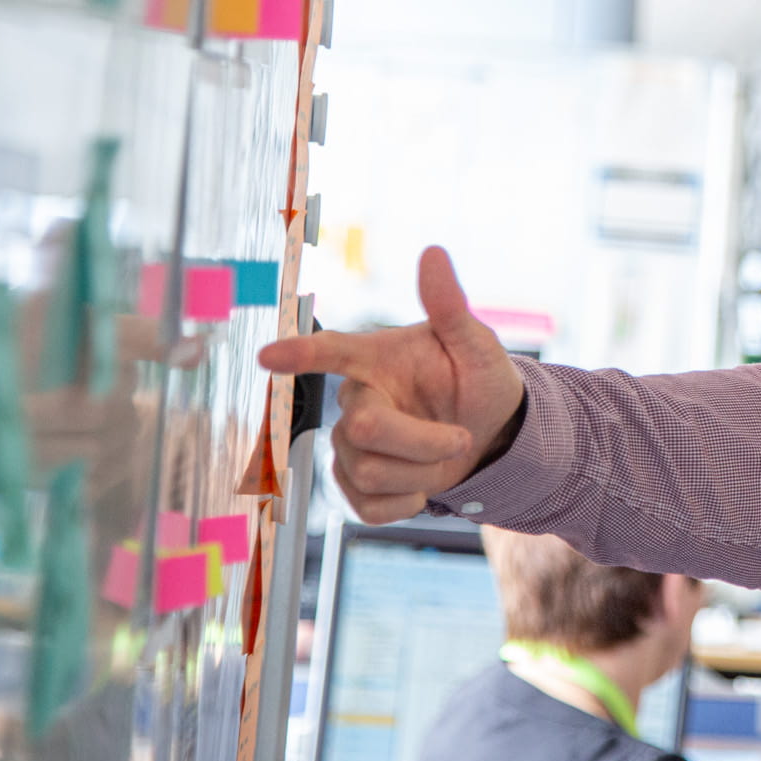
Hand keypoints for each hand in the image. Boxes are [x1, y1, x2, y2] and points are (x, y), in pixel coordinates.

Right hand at [258, 246, 524, 521]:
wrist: (492, 435)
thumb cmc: (479, 380)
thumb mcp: (476, 344)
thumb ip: (450, 305)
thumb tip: (433, 253)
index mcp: (376, 358)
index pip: (331, 351)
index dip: (300, 353)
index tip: (267, 355)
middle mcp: (356, 399)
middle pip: (363, 429)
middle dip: (420, 441)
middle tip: (460, 437)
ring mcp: (350, 444)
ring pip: (366, 471)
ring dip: (422, 472)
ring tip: (446, 455)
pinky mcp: (355, 485)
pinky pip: (366, 507)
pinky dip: (405, 503)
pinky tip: (423, 485)